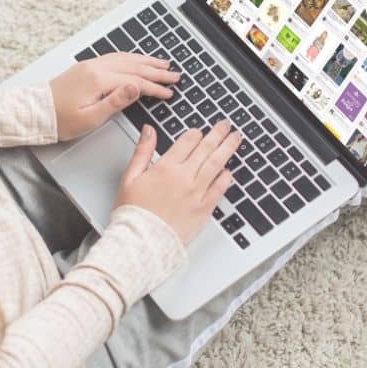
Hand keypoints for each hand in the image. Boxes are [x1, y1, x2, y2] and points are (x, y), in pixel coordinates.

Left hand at [50, 52, 179, 140]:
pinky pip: (114, 57)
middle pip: (134, 66)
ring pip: (125, 58)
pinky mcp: (86, 67)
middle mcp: (96, 68)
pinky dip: (130, 58)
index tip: (169, 92)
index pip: (136, 82)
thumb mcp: (90, 118)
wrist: (35, 112)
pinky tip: (136, 59)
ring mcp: (90, 65)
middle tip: (175, 74)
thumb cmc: (60, 120)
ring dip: (146, 61)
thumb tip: (136, 88)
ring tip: (162, 63)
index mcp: (99, 80)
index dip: (155, 87)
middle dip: (156, 71)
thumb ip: (116, 102)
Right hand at [115, 120, 240, 242]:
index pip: (187, 141)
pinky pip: (220, 189)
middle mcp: (185, 177)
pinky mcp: (204, 209)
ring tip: (236, 138)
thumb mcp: (130, 177)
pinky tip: (230, 171)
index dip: (195, 133)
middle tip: (227, 125)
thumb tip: (149, 130)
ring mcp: (197, 193)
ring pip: (217, 164)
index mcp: (166, 167)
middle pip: (206, 149)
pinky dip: (226, 177)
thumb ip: (142, 151)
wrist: (142, 241)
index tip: (199, 130)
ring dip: (228, 148)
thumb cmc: (134, 213)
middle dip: (218, 133)